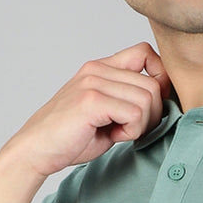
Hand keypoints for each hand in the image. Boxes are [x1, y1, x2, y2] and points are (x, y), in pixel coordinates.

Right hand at [3, 42, 172, 180]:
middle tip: (131, 130)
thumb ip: (130, 100)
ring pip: (148, 98)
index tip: (150, 107)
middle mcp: (97, 69)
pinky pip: (135, 113)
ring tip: (119, 133)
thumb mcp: (107, 113)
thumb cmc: (71, 137)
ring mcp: (93, 82)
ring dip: (141, 124)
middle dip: (153, 113)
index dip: (159, 79)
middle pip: (154, 82)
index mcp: (100, 68)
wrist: (36, 150)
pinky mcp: (91, 100)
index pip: (146, 52)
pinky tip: (113, 137)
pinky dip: (131, 131)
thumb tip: (167, 100)